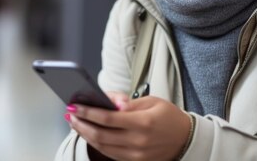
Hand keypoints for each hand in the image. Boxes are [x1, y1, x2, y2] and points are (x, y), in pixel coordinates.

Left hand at [65, 95, 191, 160]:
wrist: (186, 140)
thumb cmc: (168, 117)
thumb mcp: (152, 102)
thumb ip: (128, 102)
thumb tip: (110, 101)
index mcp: (143, 123)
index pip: (108, 118)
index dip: (88, 112)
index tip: (74, 105)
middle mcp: (138, 142)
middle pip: (101, 135)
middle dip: (81, 124)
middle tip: (70, 114)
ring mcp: (136, 155)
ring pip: (102, 147)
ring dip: (85, 134)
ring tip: (76, 122)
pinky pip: (110, 154)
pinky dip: (97, 144)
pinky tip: (90, 133)